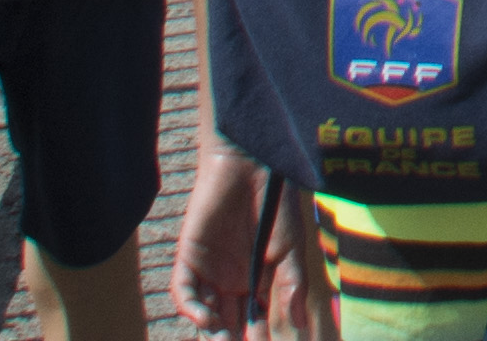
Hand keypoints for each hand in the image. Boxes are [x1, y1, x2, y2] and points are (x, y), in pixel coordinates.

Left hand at [175, 144, 325, 337]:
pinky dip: (192, 308)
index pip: (254, 324)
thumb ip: (291, 287)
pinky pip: (183, 291)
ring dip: (211, 334)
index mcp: (254, 285)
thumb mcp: (289, 250)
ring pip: (203, 315)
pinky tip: (207, 318)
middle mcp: (228, 284)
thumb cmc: (275, 204)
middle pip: (227, 325)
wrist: (251, 164)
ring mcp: (207, 273)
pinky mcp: (188, 257)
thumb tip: (303, 328)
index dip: (258, 340)